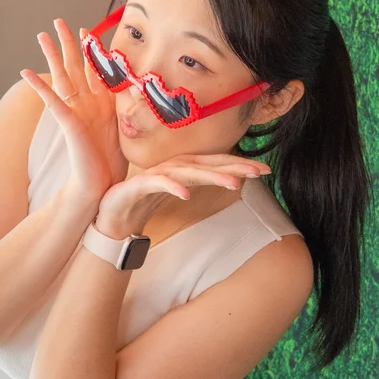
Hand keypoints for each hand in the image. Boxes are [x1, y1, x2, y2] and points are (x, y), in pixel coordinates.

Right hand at [20, 18, 128, 204]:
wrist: (101, 185)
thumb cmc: (112, 162)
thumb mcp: (126, 126)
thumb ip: (130, 106)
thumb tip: (143, 89)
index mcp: (100, 103)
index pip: (94, 70)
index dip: (91, 49)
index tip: (87, 30)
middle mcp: (85, 104)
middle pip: (74, 66)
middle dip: (67, 43)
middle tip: (58, 22)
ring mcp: (74, 111)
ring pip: (62, 77)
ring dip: (52, 55)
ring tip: (41, 35)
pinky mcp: (67, 122)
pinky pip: (52, 100)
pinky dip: (39, 87)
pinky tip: (27, 73)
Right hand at [95, 153, 270, 240]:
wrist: (114, 216)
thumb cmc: (146, 200)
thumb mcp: (179, 190)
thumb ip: (200, 182)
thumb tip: (231, 178)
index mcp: (183, 167)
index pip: (216, 163)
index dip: (240, 164)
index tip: (264, 170)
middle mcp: (173, 167)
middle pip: (207, 164)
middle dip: (234, 166)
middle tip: (258, 171)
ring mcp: (156, 175)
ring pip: (188, 172)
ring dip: (211, 176)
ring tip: (232, 183)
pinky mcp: (139, 185)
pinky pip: (158, 184)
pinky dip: (172, 188)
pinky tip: (185, 194)